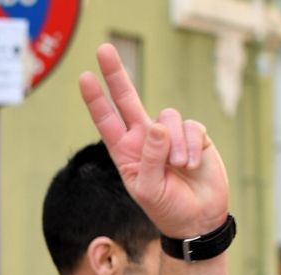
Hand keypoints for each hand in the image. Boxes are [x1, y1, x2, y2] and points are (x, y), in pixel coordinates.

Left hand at [80, 44, 228, 237]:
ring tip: (177, 169)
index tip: (84, 78)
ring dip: (173, 146)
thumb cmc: (166, 207)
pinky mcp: (194, 135)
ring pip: (166, 118)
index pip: (106, 120)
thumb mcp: (147, 189)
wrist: (197, 217)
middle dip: (116, 74)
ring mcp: (169, 135)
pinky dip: (191, 147)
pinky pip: (191, 128)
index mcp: (125, 151)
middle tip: (103, 50)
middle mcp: (144, 138)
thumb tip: (157, 126)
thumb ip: (149, 159)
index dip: (96, 99)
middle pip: (129, 99)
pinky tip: (192, 166)